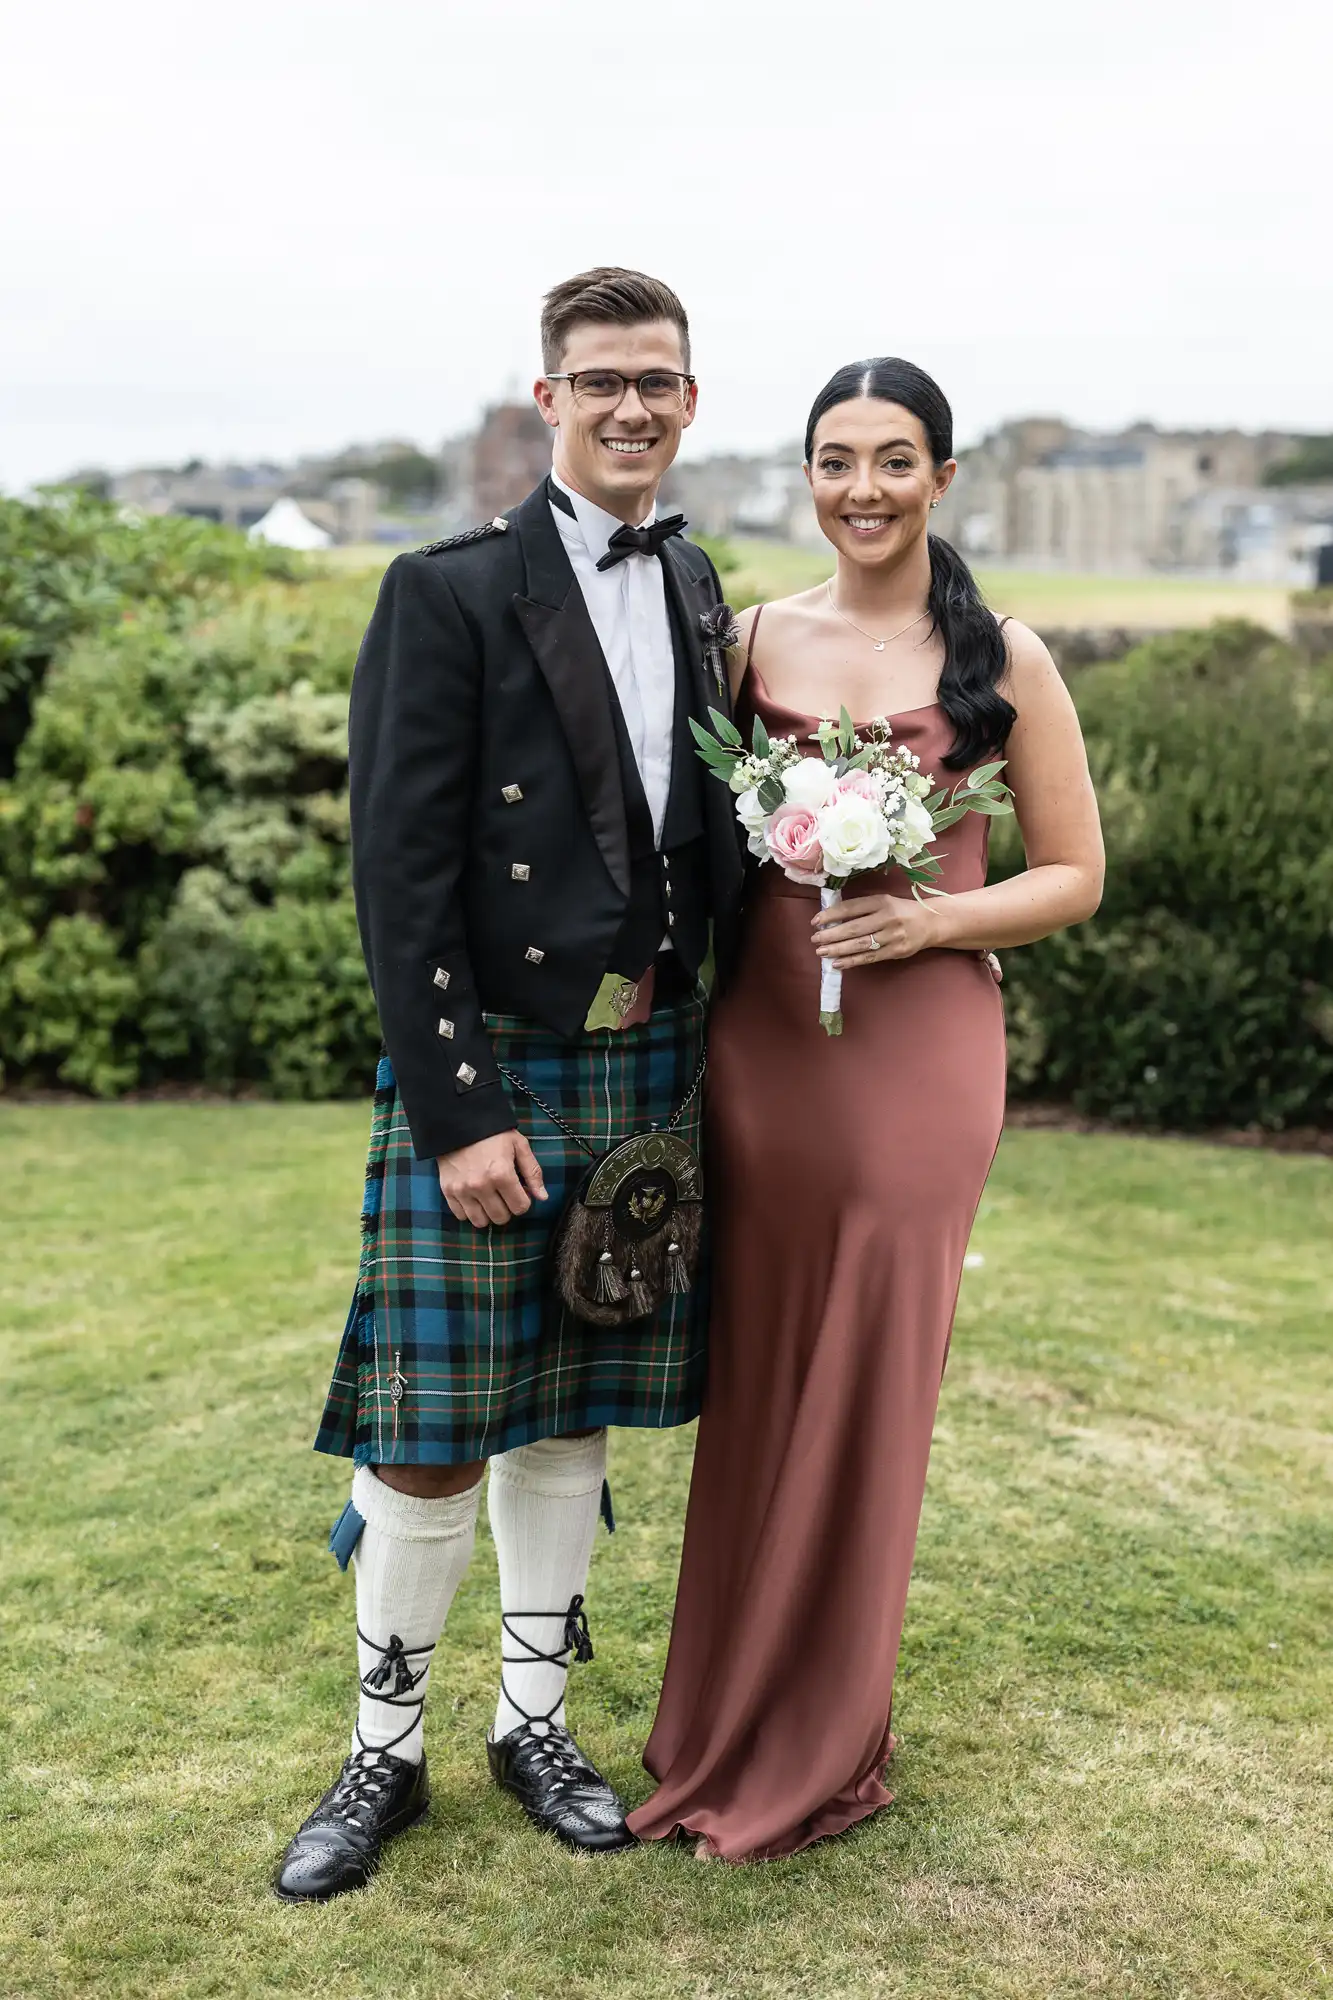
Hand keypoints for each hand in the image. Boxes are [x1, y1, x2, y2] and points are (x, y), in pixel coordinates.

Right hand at [436, 1130, 547, 1228]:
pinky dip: (469, 1211)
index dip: (523, 1200)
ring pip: (481, 1222)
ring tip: (489, 1198)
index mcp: (502, 1174)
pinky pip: (461, 1216)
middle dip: (507, 1209)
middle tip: (504, 1195)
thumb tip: (543, 1197)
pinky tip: (474, 1197)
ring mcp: (462, 1190)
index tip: (520, 1191)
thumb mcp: (519, 1146)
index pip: (520, 1207)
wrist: (459, 1122)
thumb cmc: (493, 1133)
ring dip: (488, 1213)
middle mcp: (481, 1186)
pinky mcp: (448, 1190)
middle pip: (501, 1218)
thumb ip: (533, 1172)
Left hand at [812, 890, 943, 968]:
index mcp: (882, 901)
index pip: (852, 907)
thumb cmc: (901, 911)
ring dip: (838, 949)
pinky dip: (852, 961)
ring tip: (821, 952)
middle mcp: (887, 917)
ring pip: (860, 944)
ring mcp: (892, 936)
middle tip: (815, 939)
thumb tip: (832, 918)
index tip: (816, 921)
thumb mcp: (884, 902)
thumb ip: (862, 908)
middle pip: (854, 928)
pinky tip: (838, 963)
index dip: (832, 914)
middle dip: (831, 934)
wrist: (931, 923)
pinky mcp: (896, 951)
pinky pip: (870, 957)